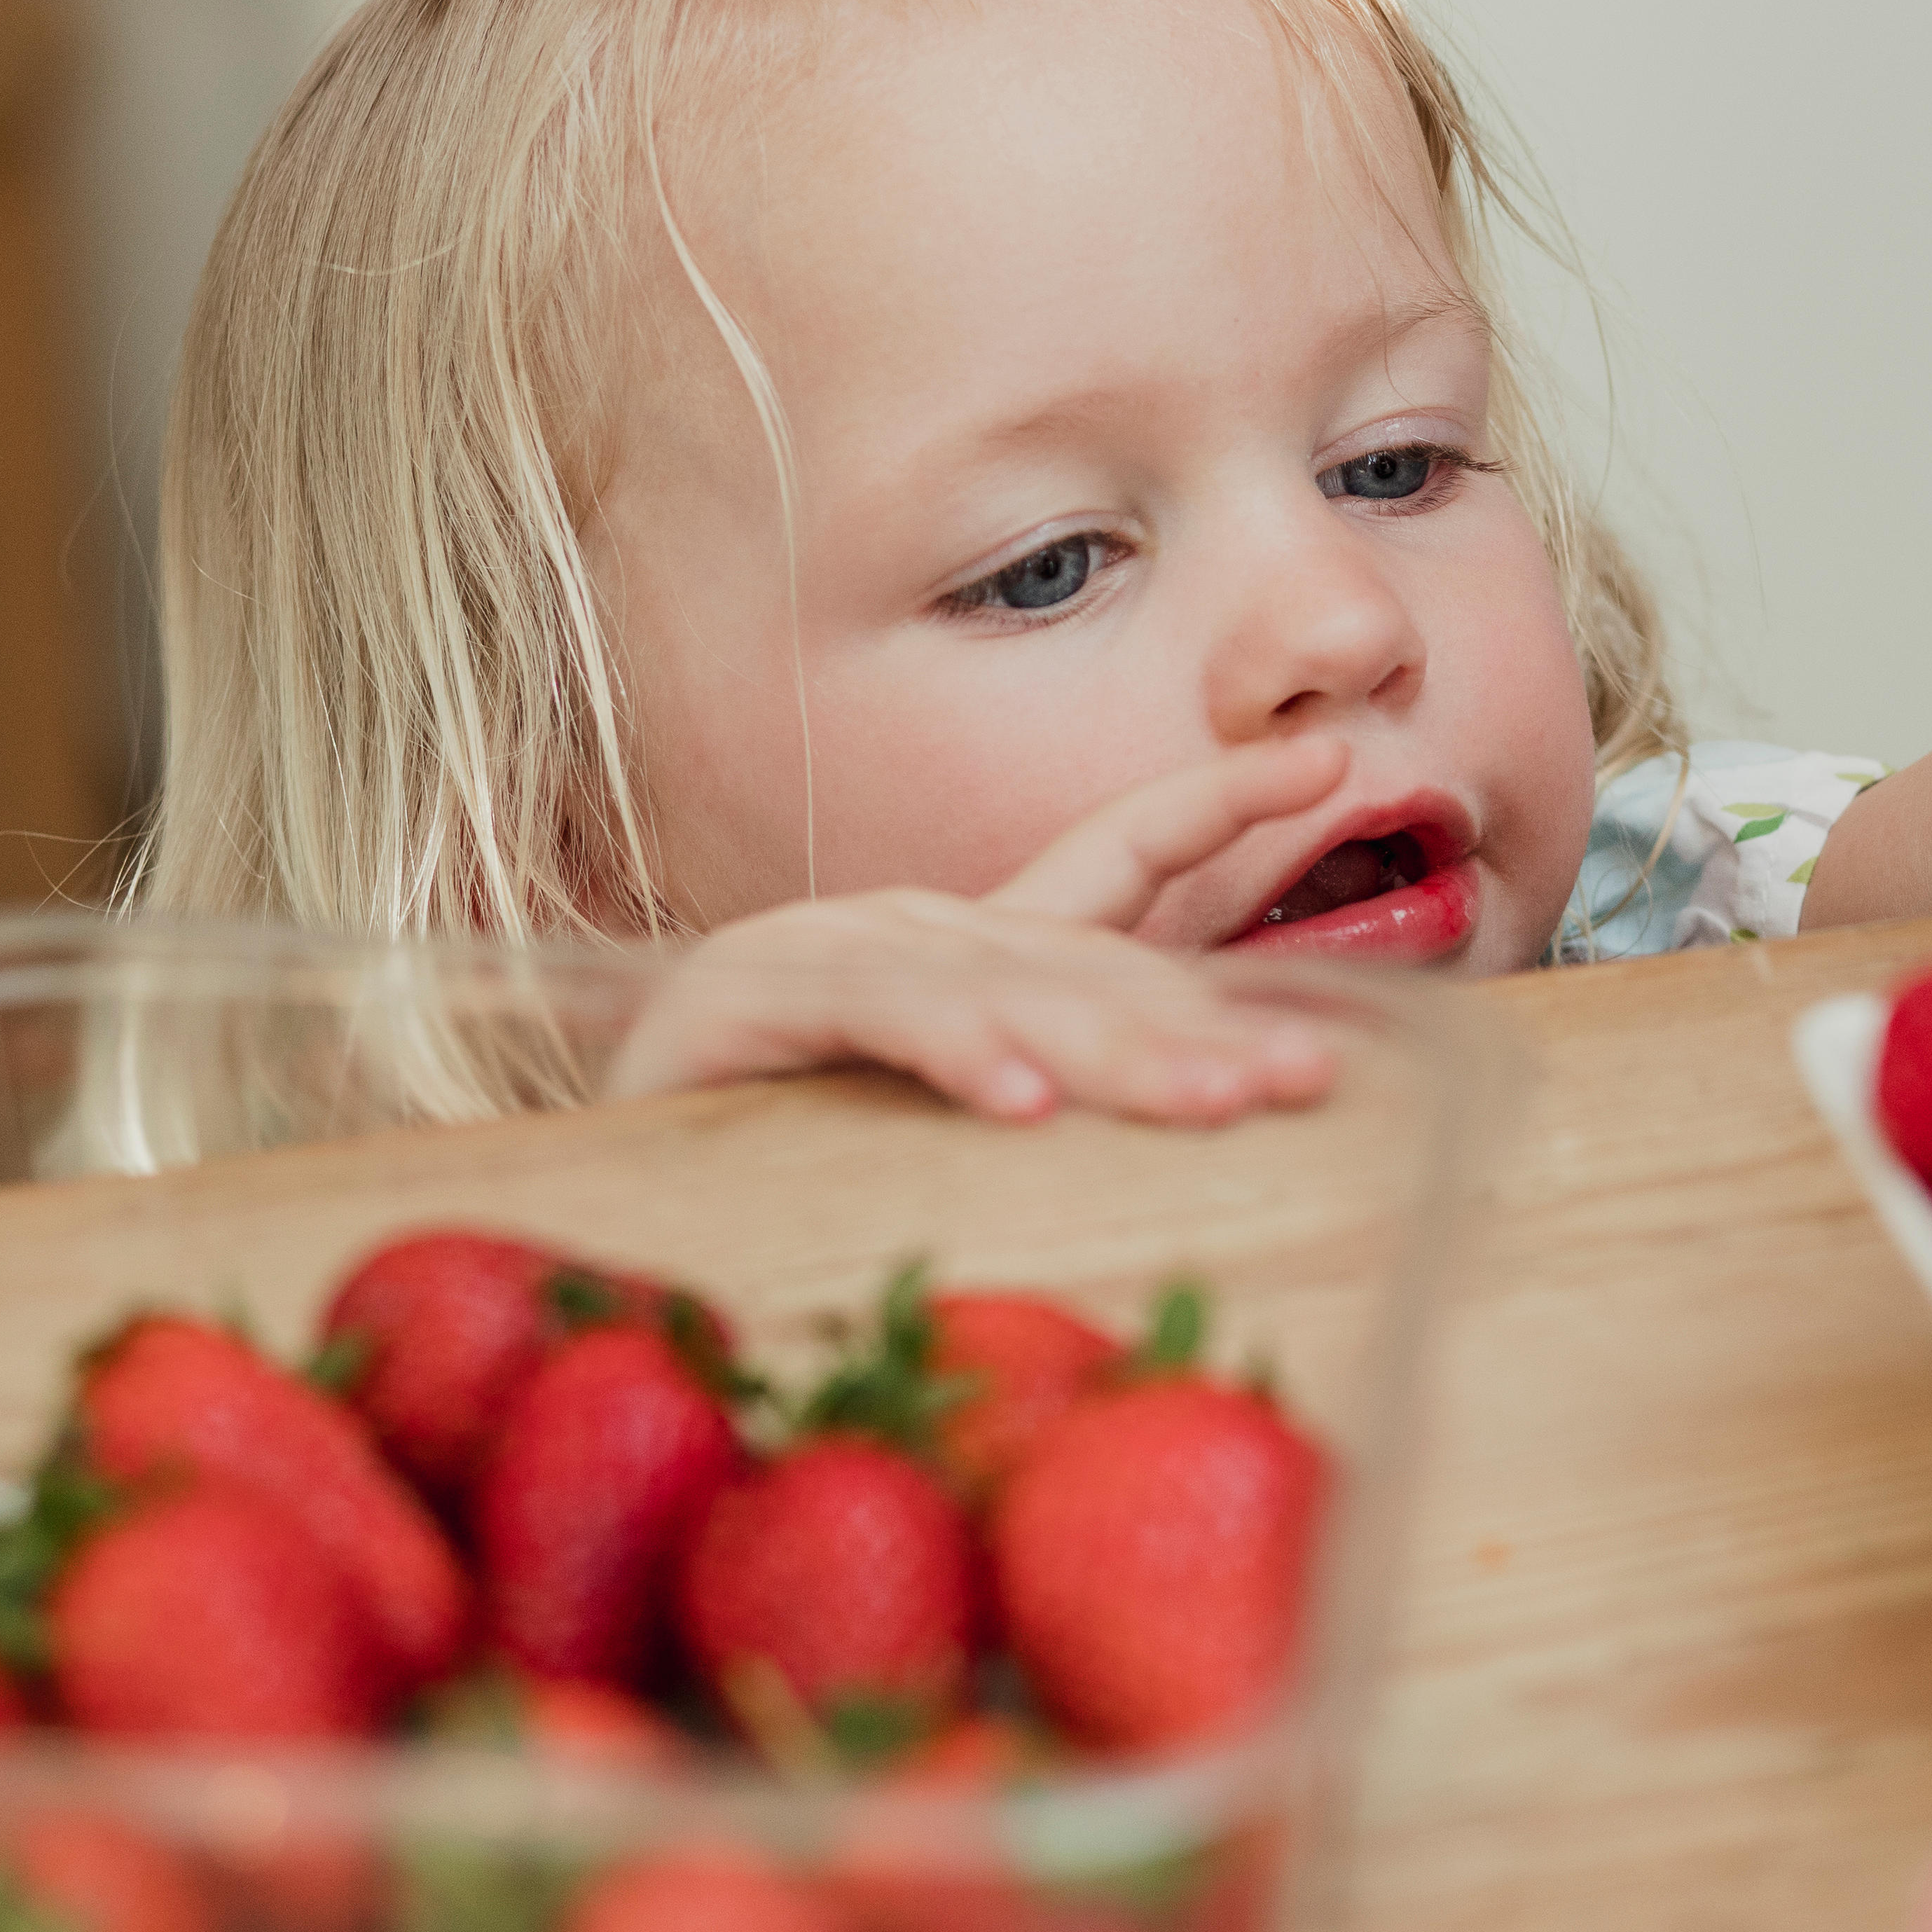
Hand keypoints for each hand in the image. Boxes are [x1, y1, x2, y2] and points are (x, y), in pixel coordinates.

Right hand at [604, 735, 1349, 1123]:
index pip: (1123, 851)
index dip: (1218, 800)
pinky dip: (955, 1055)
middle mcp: (923, 928)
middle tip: (1309, 1071)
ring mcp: (834, 952)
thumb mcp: (968, 1104)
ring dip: (1113, 1051)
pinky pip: (877, 1023)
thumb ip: (1077, 1082)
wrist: (603, 1170)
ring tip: (1211, 1101)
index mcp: (986, 945)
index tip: (1328, 761)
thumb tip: (1238, 1093)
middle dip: (1210, 1022)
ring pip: (1004, 995)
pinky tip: (1020, 1102)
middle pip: (1093, 968)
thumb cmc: (793, 1141)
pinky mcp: (749, 1002)